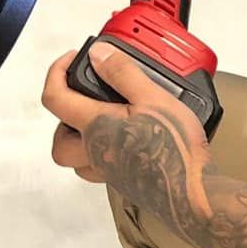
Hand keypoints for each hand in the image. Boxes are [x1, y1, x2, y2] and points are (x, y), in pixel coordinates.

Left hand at [43, 42, 213, 214]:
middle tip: (83, 97)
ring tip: (103, 116)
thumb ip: (122, 73)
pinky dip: (101, 150)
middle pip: (58, 140)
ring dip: (79, 138)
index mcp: (95, 126)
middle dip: (63, 117)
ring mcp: (108, 170)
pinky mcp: (123, 180)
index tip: (71, 59)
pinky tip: (124, 137)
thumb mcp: (152, 97)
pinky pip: (97, 167)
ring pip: (76, 159)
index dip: (56, 73)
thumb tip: (97, 55)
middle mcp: (95, 152)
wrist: (191, 192)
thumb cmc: (173, 148)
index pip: (55, 98)